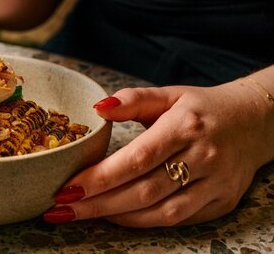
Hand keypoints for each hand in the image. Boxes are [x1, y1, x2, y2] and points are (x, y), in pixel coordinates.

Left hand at [44, 80, 273, 226]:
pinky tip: (117, 217)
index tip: (68, 187)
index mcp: (184, 126)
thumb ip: (132, 100)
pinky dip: (144, 222)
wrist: (256, 122)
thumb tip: (97, 108)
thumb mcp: (168, 94)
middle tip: (60, 209)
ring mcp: (215, 183)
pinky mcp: (222, 202)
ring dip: (117, 217)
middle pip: (143, 190)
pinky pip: (178, 219)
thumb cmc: (201, 108)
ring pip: (161, 212)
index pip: (136, 158)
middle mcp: (202, 157)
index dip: (101, 177)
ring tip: (81, 214)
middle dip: (98, 203)